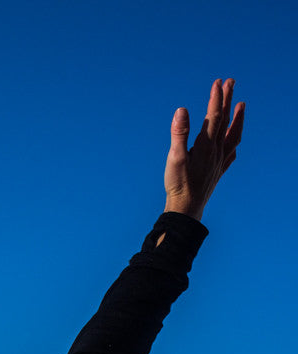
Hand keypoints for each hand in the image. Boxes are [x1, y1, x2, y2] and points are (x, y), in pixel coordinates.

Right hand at [164, 79, 243, 220]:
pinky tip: (234, 141)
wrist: (187, 208)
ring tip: (242, 105)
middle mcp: (217, 150)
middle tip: (230, 82)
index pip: (213, 116)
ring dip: (238, 118)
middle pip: (225, 120)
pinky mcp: (218, 170)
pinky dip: (234, 141)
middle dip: (227, 100)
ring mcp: (220, 160)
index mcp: (206, 145)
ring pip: (233, 134)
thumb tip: (182, 110)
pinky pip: (231, 152)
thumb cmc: (178, 184)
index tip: (218, 82)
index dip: (216, 98)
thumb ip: (179, 133)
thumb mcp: (175, 158)